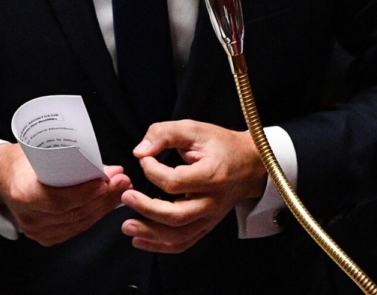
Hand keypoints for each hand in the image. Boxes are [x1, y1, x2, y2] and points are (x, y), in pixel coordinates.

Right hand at [0, 143, 131, 246]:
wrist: (3, 176)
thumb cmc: (23, 160)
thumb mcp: (40, 151)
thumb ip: (70, 160)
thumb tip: (106, 169)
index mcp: (23, 194)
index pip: (59, 200)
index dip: (85, 193)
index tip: (106, 180)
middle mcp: (29, 218)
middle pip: (74, 213)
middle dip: (103, 197)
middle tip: (123, 181)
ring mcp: (36, 231)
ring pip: (79, 222)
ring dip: (104, 206)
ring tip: (121, 189)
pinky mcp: (45, 237)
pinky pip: (76, 228)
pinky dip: (95, 215)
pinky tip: (108, 203)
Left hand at [120, 120, 265, 253]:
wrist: (250, 164)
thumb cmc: (222, 146)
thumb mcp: (195, 129)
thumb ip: (165, 133)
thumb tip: (141, 150)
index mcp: (212, 175)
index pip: (175, 181)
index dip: (152, 171)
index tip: (144, 159)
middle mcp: (213, 201)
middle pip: (176, 215)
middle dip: (146, 209)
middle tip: (126, 197)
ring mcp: (211, 217)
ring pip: (178, 235)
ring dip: (149, 234)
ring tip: (127, 226)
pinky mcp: (207, 225)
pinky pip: (184, 242)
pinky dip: (161, 246)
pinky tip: (141, 241)